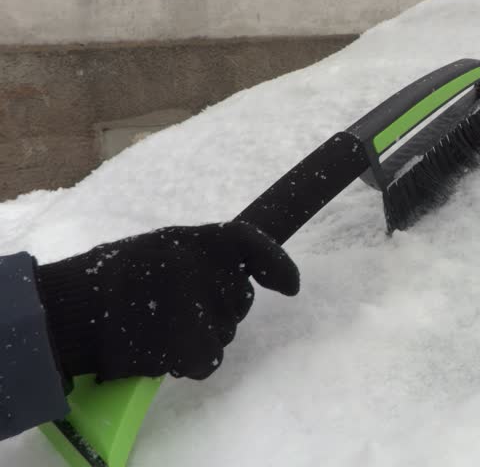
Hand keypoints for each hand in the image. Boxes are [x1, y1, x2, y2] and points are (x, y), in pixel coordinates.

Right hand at [35, 222, 298, 380]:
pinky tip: (161, 349)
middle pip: (241, 297)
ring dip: (203, 335)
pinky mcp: (191, 341)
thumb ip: (199, 257)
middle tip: (182, 309)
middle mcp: (203, 266)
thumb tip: (240, 274)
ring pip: (226, 330)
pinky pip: (210, 357)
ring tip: (160, 327)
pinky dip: (190, 360)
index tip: (290, 287)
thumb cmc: (110, 279)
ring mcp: (198, 303)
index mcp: (193, 238)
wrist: (70, 311)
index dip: (276, 264)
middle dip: (222, 307)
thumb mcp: (157, 249)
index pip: (251, 243)